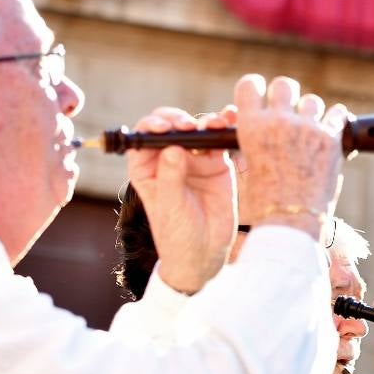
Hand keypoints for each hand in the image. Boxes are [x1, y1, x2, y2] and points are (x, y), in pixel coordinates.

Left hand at [126, 106, 237, 294]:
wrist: (205, 253)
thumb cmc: (178, 234)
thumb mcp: (171, 207)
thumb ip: (171, 177)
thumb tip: (173, 148)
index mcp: (147, 168)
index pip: (144, 138)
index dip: (151, 126)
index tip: (163, 128)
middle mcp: (169, 159)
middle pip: (170, 127)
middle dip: (178, 121)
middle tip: (189, 127)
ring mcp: (194, 160)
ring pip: (196, 130)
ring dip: (204, 122)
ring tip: (212, 125)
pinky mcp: (217, 164)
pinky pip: (219, 141)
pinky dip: (224, 128)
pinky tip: (229, 120)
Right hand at [234, 75, 345, 238]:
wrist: (290, 220)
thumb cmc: (268, 201)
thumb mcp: (252, 163)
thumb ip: (261, 137)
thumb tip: (271, 121)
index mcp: (251, 126)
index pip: (249, 85)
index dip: (256, 87)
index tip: (262, 93)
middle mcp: (277, 121)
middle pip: (284, 85)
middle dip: (287, 95)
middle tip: (290, 110)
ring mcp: (306, 128)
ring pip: (311, 101)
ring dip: (311, 112)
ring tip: (310, 131)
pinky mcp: (331, 138)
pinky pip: (337, 114)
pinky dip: (335, 119)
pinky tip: (332, 128)